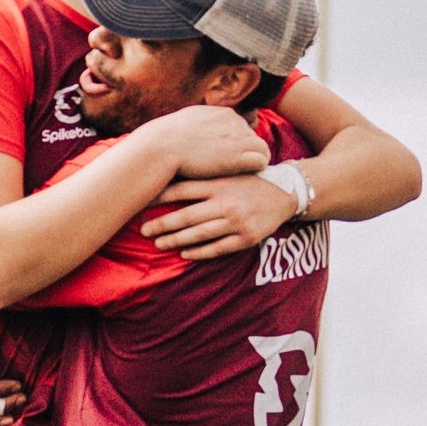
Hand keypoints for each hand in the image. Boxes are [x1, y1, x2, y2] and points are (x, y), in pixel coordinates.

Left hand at [140, 173, 292, 258]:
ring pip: (200, 234)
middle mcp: (226, 202)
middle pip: (187, 215)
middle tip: (143, 230)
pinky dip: (200, 252)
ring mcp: (236, 221)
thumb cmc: (249, 181)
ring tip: (159, 244)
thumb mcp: (228, 172)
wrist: (284, 193)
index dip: (160, 197)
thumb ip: (203, 176)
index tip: (142, 204)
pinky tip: (185, 254)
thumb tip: (170, 175)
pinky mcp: (246, 238)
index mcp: (218, 183)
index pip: (182, 190)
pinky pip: (218, 248)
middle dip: (162, 224)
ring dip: (176, 240)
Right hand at [146, 106, 268, 180]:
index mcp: (223, 113)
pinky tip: (246, 177)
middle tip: (234, 169)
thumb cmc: (168, 140)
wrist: (162, 147)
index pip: (241, 128)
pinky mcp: (239, 156)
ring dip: (254, 161)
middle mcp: (234, 121)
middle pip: (252, 138)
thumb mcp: (187, 122)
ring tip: (242, 174)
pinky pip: (262, 160)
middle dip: (246, 153)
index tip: (227, 158)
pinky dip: (257, 169)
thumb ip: (202, 124)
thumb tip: (200, 133)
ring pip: (262, 149)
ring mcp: (238, 137)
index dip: (236, 144)